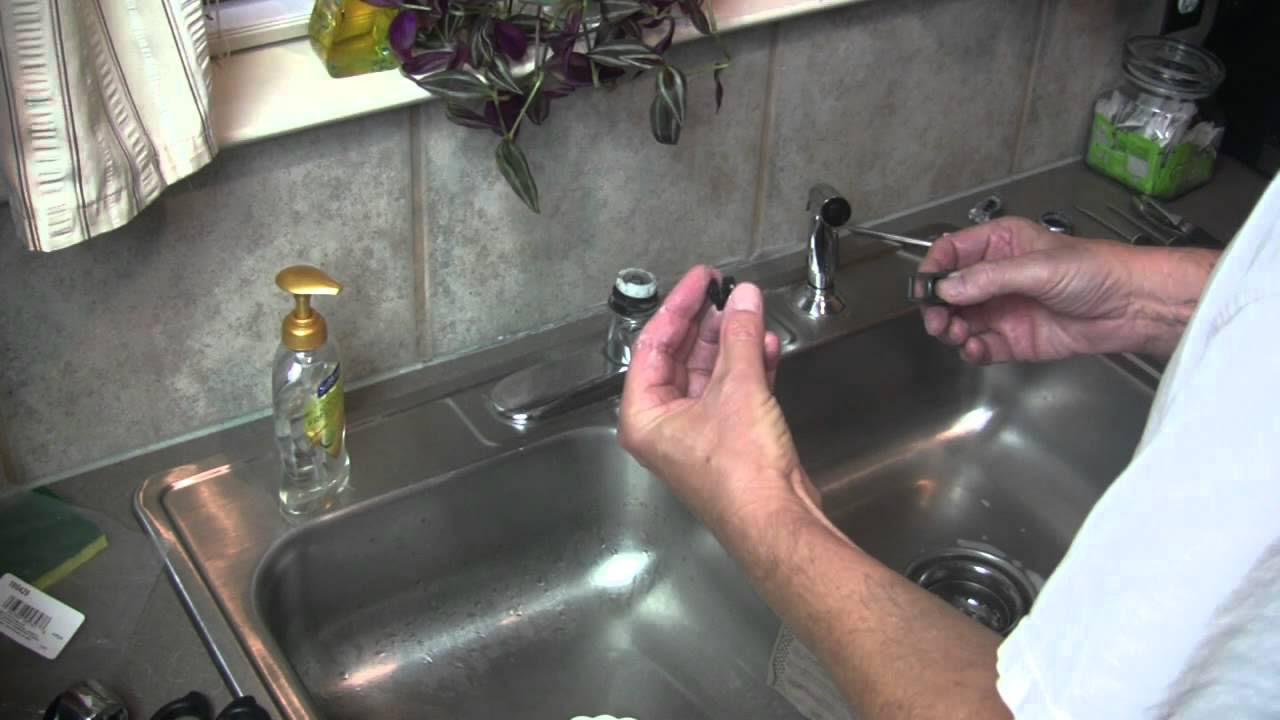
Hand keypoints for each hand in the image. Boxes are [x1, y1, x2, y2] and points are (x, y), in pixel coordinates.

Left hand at [618, 266, 818, 533]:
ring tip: (749, 309)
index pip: (653, 346)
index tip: (700, 280)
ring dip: (731, 343)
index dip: (679, 307)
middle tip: (724, 290)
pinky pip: (733, 393)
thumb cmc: (741, 471)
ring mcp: (698, 434)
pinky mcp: (730, 441)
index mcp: (644, 416)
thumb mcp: (738, 389)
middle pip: (680, 358)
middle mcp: (664, 426)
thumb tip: (742, 298)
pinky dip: (748, 368)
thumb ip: (738, 337)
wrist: (777, 520)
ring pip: (710, 374)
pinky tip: (765, 344)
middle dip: (706, 323)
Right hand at [920, 217, 1215, 362]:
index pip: (951, 252)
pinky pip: (981, 346)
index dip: (934, 269)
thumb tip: (948, 287)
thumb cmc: (1098, 271)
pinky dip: (972, 350)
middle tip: (938, 320)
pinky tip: (976, 349)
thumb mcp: (1039, 267)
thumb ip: (990, 278)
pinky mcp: (1014, 339)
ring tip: (959, 334)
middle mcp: (997, 277)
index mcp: (1000, 245)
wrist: (1133, 306)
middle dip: (939, 306)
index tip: (926, 289)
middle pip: (950, 291)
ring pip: (960, 320)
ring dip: (953, 330)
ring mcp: (1003, 309)